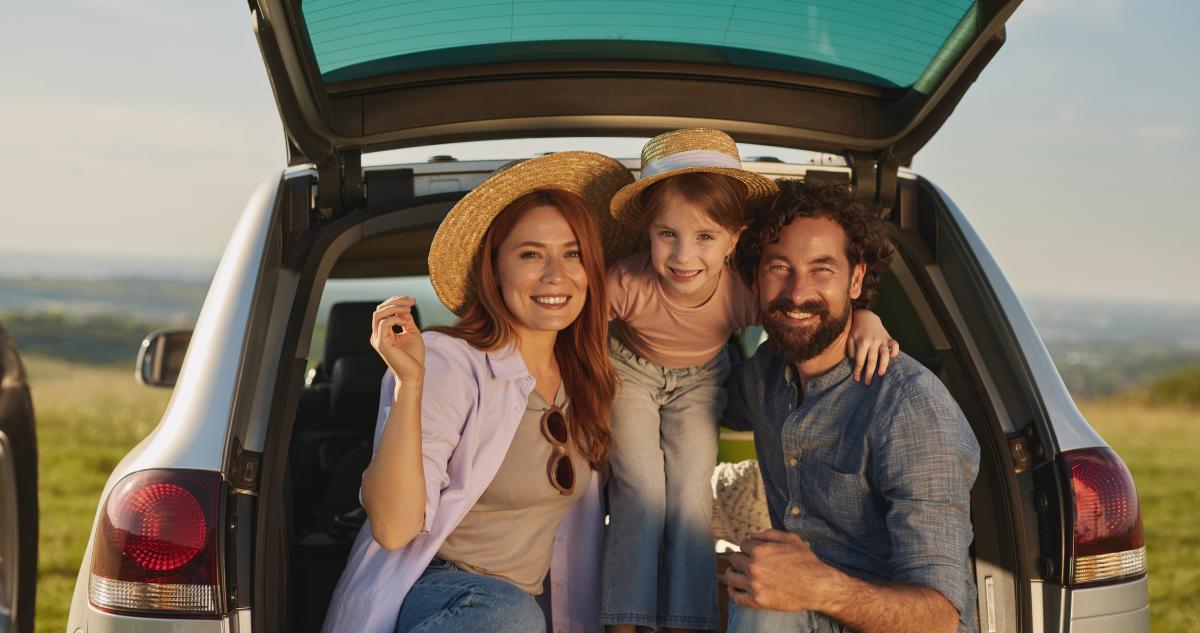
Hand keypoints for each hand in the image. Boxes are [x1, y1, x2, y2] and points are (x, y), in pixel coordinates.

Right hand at [370, 296, 424, 385]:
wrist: (414, 374)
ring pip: (378, 314)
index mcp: (382, 332)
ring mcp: (377, 339)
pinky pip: (383, 324)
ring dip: (395, 307)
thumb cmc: (413, 356)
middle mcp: (377, 335)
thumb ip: (406, 319)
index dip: (396, 301)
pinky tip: (406, 322)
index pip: (383, 310)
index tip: (412, 300)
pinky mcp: (382, 344)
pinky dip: (395, 319)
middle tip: (411, 301)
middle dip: (396, 301)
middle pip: (379, 309)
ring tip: (409, 309)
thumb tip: (404, 306)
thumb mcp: (411, 332)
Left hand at [724, 529, 838, 611]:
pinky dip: (733, 592)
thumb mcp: (791, 539)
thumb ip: (769, 534)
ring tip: (736, 574)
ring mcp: (754, 584)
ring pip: (731, 577)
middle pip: (735, 559)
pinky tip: (736, 589)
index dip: (748, 547)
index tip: (751, 552)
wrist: (817, 586)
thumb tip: (751, 536)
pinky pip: (736, 597)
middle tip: (746, 563)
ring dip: (733, 574)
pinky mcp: (757, 600)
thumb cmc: (806, 562)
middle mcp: (754, 566)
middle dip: (740, 559)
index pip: (742, 544)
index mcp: (760, 550)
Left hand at [847, 309, 898, 384]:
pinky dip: (895, 352)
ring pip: (885, 354)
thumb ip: (850, 350)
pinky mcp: (889, 338)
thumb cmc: (856, 330)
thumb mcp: (849, 338)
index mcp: (862, 342)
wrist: (866, 317)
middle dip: (869, 373)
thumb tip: (854, 361)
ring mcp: (882, 339)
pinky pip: (895, 346)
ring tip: (880, 374)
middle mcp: (873, 341)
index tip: (857, 379)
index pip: (859, 360)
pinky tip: (892, 359)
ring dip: (883, 365)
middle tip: (867, 383)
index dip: (858, 371)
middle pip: (872, 360)